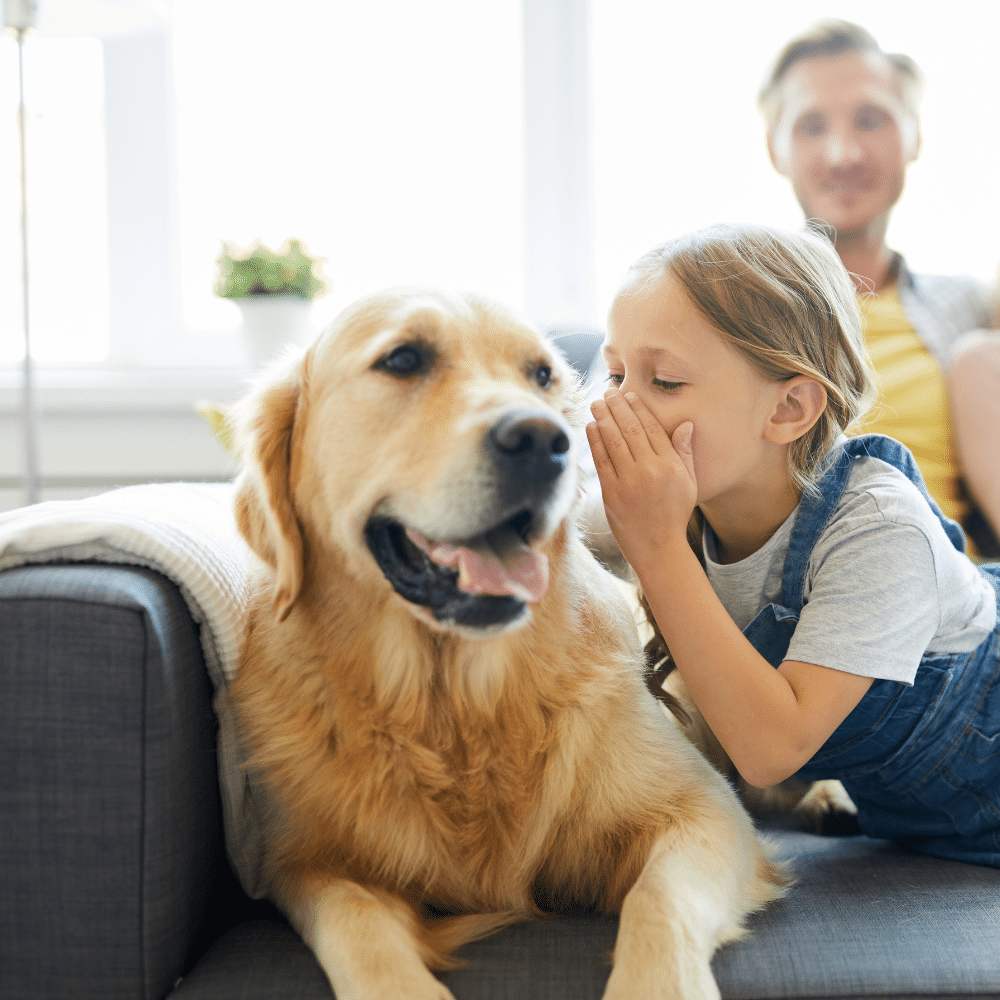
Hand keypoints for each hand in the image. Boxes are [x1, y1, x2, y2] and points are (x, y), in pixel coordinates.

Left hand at [586, 388, 696, 571]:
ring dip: (603, 419)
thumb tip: (685, 424)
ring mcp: (629, 482)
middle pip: (631, 430)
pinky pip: (601, 461)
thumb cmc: (674, 515)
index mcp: (671, 466)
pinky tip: (590, 427)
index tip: (629, 395)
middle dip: (618, 407)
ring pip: (614, 442)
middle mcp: (650, 470)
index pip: (652, 429)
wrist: (659, 548)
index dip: (639, 409)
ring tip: (596, 403)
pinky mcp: (612, 494)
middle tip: (608, 391)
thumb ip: (685, 453)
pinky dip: (595, 442)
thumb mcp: (689, 484)